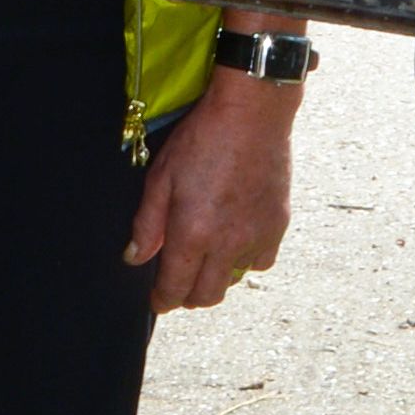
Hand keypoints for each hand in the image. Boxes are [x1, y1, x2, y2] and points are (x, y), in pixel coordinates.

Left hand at [126, 64, 298, 308]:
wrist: (253, 114)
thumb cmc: (202, 139)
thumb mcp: (161, 177)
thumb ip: (147, 224)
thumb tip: (136, 258)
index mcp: (193, 234)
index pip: (176, 289)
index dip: (163, 300)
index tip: (158, 300)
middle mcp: (227, 244)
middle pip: (207, 296)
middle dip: (188, 297)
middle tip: (179, 284)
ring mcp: (257, 237)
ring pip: (234, 281)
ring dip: (217, 278)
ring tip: (206, 259)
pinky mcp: (278, 226)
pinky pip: (261, 262)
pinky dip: (246, 261)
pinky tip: (236, 242)